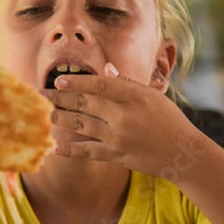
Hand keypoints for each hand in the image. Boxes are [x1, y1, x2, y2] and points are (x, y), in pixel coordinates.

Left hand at [41, 63, 207, 177]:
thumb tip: (105, 68)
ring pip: (82, 125)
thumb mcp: (152, 95)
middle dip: (60, 98)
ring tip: (44, 115)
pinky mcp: (116, 155)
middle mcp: (123, 115)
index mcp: (133, 96)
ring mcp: (119, 137)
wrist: (182, 153)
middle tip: (41, 95)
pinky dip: (71, 150)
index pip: (99, 85)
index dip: (77, 82)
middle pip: (85, 103)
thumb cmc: (169, 120)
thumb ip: (126, 82)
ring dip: (60, 119)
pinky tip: (55, 147)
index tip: (59, 81)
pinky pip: (88, 152)